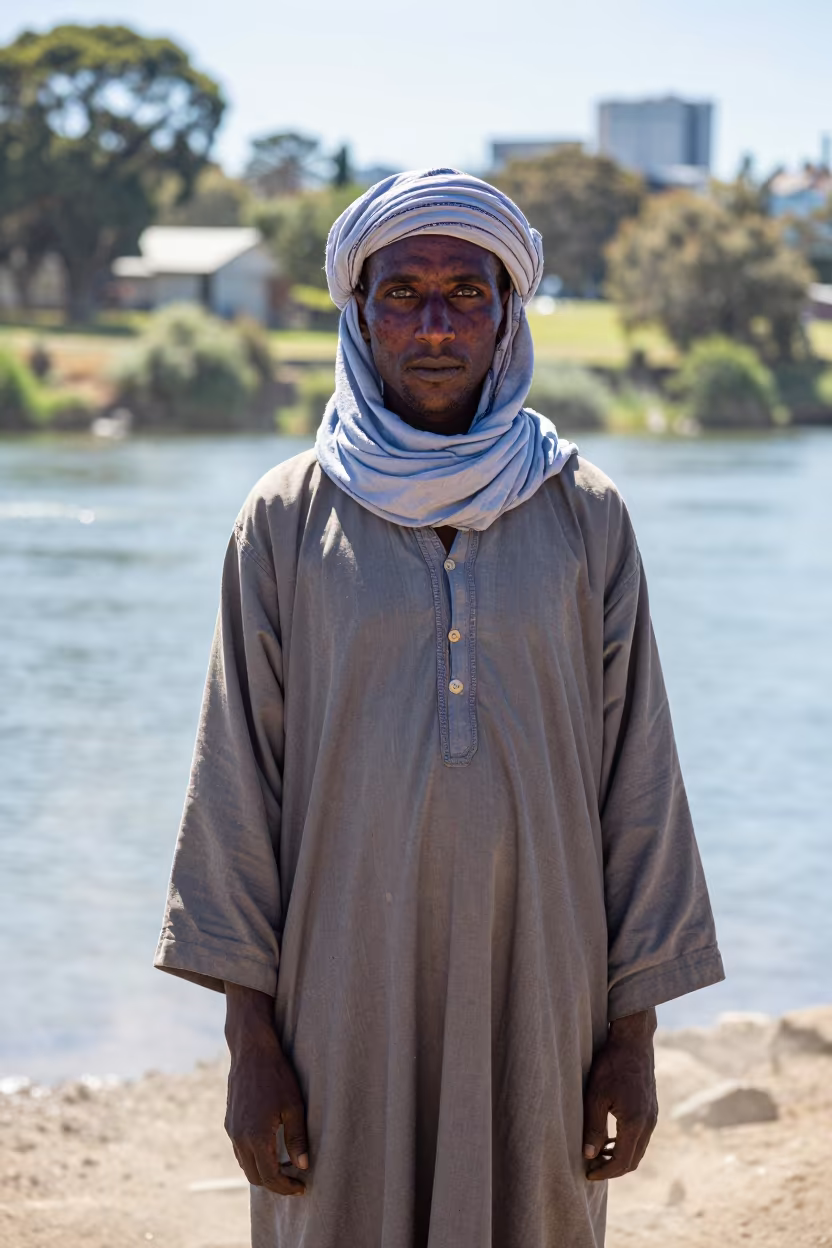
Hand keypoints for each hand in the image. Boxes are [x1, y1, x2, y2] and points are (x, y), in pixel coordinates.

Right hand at [223, 983, 308, 1195]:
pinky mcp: (229, 1122)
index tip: (301, 1187)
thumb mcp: (294, 1106)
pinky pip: (240, 1150)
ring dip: (263, 1171)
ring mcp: (232, 1130)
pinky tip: (270, 1148)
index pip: (270, 1177)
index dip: (286, 1187)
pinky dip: (254, 1157)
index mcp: (256, 1138)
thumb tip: (303, 1165)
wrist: (251, 1051)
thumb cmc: (277, 1076)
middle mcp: (239, 1139)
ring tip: (285, 1165)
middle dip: (275, 1183)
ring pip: (245, 1165)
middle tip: (295, 1179)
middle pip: (255, 1177)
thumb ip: (297, 1138)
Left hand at [583, 1007, 657, 1180]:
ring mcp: (652, 1116)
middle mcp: (648, 1123)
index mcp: (635, 1123)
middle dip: (612, 1168)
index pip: (622, 1161)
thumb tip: (589, 1154)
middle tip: (591, 1167)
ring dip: (620, 1156)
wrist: (633, 1041)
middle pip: (633, 1160)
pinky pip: (641, 1136)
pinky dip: (627, 1144)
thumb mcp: (596, 1096)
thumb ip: (593, 1127)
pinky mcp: (651, 1108)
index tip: (588, 1173)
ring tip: (598, 1153)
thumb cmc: (611, 1065)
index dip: (604, 1172)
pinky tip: (610, 1137)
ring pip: (638, 1149)